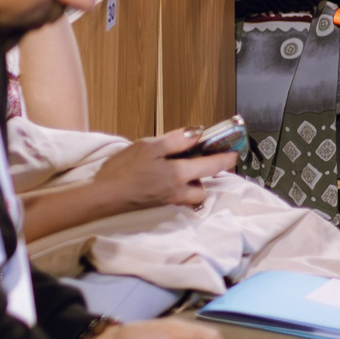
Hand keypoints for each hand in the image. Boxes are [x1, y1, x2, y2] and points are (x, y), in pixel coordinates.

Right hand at [90, 131, 239, 211]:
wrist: (105, 195)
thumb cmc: (123, 170)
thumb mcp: (148, 146)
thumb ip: (174, 140)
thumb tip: (196, 133)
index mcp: (179, 173)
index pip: (211, 165)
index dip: (225, 157)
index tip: (234, 151)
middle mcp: (180, 190)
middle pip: (205, 185)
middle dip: (208, 174)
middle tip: (206, 161)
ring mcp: (170, 200)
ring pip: (193, 195)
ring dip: (195, 185)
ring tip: (185, 172)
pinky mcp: (159, 204)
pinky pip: (180, 199)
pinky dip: (182, 191)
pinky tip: (168, 182)